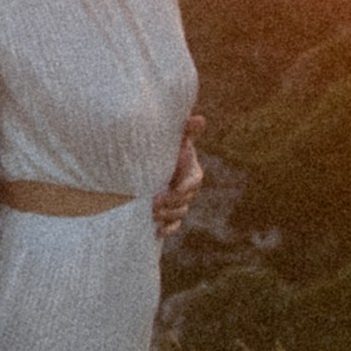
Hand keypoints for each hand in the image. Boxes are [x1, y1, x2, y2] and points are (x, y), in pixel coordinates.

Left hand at [153, 111, 205, 238]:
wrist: (151, 161)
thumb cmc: (165, 146)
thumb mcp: (175, 137)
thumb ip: (186, 130)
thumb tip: (200, 119)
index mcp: (192, 171)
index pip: (194, 182)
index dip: (184, 187)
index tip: (172, 189)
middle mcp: (188, 189)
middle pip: (185, 201)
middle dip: (171, 203)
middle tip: (154, 202)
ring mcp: (180, 203)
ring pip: (179, 214)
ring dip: (167, 215)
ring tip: (151, 213)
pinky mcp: (171, 214)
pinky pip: (173, 225)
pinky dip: (166, 229)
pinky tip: (155, 230)